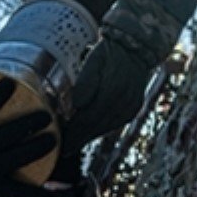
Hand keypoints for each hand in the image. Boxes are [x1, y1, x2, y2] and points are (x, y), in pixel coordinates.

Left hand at [63, 33, 158, 149]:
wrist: (135, 47)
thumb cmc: (108, 53)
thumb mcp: (93, 60)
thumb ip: (85, 82)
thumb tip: (77, 105)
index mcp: (111, 92)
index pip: (88, 119)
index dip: (74, 132)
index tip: (62, 142)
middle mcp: (123, 102)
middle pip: (96, 127)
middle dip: (80, 138)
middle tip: (65, 149)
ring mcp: (131, 106)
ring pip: (107, 127)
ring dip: (90, 136)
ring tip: (75, 143)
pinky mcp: (135, 107)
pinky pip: (116, 123)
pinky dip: (103, 129)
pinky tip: (93, 132)